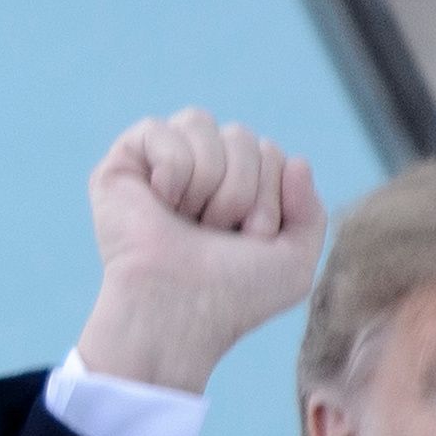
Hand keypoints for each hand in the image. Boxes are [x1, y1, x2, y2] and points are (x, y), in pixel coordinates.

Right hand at [70, 109, 325, 394]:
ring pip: (201, 123)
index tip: (249, 240)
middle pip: (241, 135)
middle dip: (240, 190)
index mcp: (239, 189)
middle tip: (215, 233)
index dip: (269, 196)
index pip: (271, 152)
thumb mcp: (294, 263)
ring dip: (206, 181)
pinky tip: (160, 201)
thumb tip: (295, 160)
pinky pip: (159, 129)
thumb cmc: (232, 297)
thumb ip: (311, 213)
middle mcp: (201, 171)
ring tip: (187, 220)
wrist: (180, 313)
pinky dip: (171, 168)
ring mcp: (161, 165)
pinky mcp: (123, 164)